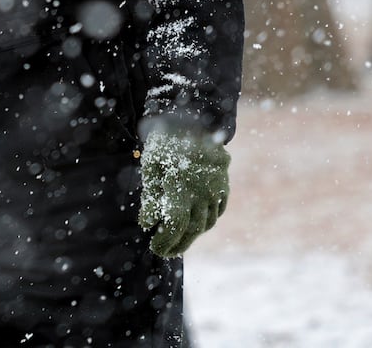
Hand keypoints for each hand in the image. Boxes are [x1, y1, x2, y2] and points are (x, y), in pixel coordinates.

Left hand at [137, 128, 230, 257]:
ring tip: (177, 241)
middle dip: (178, 244)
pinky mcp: (223, 186)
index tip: (155, 247)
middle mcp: (202, 193)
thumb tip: (147, 223)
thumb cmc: (166, 144)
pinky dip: (207, 222)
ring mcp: (216, 190)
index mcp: (181, 188)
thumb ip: (152, 198)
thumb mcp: (152, 167)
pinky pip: (218, 211)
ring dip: (192, 235)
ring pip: (206, 223)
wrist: (193, 120)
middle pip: (192, 229)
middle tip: (164, 251)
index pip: (175, 225)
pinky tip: (195, 225)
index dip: (165, 240)